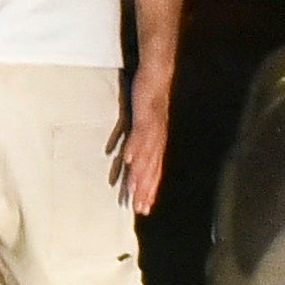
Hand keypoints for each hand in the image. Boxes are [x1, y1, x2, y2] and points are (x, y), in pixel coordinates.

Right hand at [115, 58, 174, 217]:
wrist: (157, 75)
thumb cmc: (150, 99)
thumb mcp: (143, 123)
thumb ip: (136, 140)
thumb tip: (127, 157)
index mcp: (156, 142)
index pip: (154, 171)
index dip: (149, 190)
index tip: (144, 208)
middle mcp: (157, 139)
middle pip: (151, 169)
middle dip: (145, 190)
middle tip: (139, 209)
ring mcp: (152, 129)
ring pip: (146, 156)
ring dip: (139, 175)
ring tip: (132, 191)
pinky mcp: (145, 116)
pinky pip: (138, 135)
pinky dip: (134, 148)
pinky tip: (127, 160)